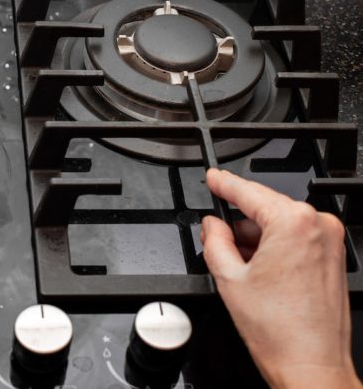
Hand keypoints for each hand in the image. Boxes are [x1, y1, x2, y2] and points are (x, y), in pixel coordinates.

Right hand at [201, 168, 360, 388]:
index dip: (224, 183)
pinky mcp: (332, 257)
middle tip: (213, 234)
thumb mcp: (228, 277)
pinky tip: (255, 267)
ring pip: (279, 224)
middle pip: (265, 208)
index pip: (249, 191)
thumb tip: (212, 225)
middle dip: (237, 220)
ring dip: (254, 236)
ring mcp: (329, 242)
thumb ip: (214, 240)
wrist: (310, 366)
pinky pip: (295, 238)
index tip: (213, 177)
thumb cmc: (280, 331)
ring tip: (236, 263)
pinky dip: (272, 246)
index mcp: (293, 224)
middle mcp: (317, 227)